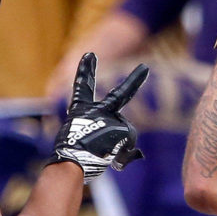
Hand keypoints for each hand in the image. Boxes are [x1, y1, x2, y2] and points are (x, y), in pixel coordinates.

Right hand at [48, 52, 148, 181]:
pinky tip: (111, 156)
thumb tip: (124, 142)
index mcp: (80, 110)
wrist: (71, 161)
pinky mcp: (121, 127)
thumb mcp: (83, 138)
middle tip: (145, 68)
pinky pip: (128, 142)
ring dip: (117, 146)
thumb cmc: (74, 155)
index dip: (85, 71)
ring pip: (123, 133)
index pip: (83, 87)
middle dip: (134, 81)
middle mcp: (97, 110)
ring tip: (101, 154)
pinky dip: (122, 152)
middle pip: (121, 96)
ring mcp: (110, 118)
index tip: (89, 54)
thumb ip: (104, 133)